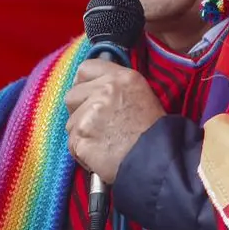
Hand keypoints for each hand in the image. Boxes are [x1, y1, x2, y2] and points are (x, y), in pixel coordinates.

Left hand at [64, 59, 165, 183]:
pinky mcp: (81, 137)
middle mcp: (104, 91)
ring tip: (105, 144)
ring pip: (71, 122)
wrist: (157, 161)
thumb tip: (95, 88)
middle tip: (96, 125)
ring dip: (82, 134)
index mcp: (121, 78)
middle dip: (79, 111)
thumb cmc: (154, 133)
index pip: (86, 69)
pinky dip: (83, 152)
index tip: (86, 95)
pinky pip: (73, 143)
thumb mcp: (141, 96)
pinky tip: (101, 155)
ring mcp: (90, 114)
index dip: (83, 84)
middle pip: (72, 96)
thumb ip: (116, 88)